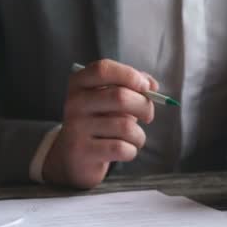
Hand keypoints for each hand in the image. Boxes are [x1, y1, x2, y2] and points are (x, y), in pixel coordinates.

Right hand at [43, 59, 157, 188]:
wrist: (75, 157)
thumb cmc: (99, 122)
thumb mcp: (110, 99)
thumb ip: (130, 86)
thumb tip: (152, 86)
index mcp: (79, 83)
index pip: (103, 69)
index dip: (129, 75)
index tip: (146, 86)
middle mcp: (74, 103)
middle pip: (120, 97)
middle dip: (144, 106)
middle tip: (148, 116)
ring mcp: (76, 128)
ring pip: (125, 126)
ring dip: (139, 135)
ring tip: (134, 138)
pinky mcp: (82, 151)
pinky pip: (121, 148)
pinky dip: (131, 150)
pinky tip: (125, 151)